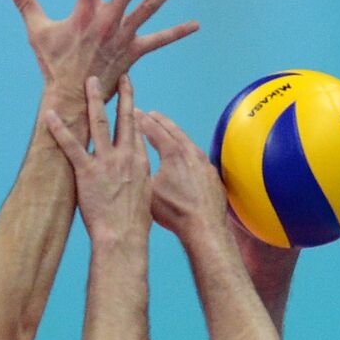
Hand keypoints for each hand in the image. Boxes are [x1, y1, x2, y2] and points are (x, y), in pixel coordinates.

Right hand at [4, 0, 197, 103]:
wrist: (72, 98)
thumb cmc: (54, 65)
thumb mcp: (38, 32)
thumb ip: (27, 4)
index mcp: (85, 13)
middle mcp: (108, 21)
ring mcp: (123, 36)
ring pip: (151, 6)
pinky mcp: (133, 52)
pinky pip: (159, 41)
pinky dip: (177, 32)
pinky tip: (196, 24)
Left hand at [45, 74, 150, 243]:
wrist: (124, 236)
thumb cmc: (134, 222)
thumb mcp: (146, 193)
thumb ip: (139, 176)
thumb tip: (136, 169)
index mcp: (140, 161)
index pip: (136, 127)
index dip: (133, 107)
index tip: (129, 90)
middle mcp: (125, 156)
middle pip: (123, 117)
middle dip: (120, 94)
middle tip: (115, 75)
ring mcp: (106, 162)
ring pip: (98, 123)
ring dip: (93, 100)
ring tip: (87, 82)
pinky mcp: (87, 172)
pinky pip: (71, 146)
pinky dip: (59, 129)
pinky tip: (50, 115)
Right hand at [137, 110, 227, 240]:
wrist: (204, 226)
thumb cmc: (174, 211)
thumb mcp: (147, 190)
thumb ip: (139, 171)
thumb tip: (128, 163)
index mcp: (172, 152)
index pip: (154, 129)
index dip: (142, 120)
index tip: (135, 113)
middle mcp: (191, 152)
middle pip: (173, 130)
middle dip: (160, 121)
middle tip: (150, 114)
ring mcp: (204, 162)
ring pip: (187, 142)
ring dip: (175, 134)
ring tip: (167, 131)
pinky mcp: (212, 174)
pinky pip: (197, 156)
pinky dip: (187, 150)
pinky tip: (185, 155)